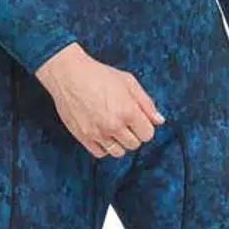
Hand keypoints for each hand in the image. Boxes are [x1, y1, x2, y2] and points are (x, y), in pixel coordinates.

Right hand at [35, 42, 165, 158]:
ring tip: (114, 128)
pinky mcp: (83, 137)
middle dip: (133, 134)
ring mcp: (97, 133)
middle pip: (134, 144)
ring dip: (120, 143)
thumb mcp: (129, 82)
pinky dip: (104, 147)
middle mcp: (114, 125)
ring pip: (118, 152)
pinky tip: (103, 134)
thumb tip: (159, 121)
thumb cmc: (99, 75)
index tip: (138, 120)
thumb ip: (147, 103)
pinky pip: (100, 153)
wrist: (68, 75)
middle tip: (125, 122)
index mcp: (128, 111)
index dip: (145, 127)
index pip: (148, 134)